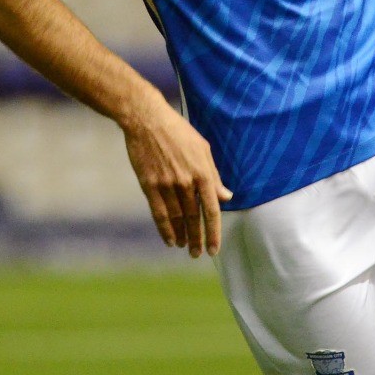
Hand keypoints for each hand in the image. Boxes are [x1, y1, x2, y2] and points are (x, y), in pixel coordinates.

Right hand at [121, 95, 232, 257]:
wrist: (147, 119)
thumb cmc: (178, 132)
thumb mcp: (203, 149)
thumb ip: (215, 176)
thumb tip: (227, 197)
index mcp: (203, 173)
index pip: (212, 210)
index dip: (214, 233)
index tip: (214, 249)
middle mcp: (186, 182)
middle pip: (194, 219)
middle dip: (197, 240)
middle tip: (198, 254)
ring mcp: (167, 184)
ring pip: (177, 218)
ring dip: (182, 236)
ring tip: (185, 247)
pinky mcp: (149, 185)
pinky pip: (158, 213)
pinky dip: (165, 228)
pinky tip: (169, 239)